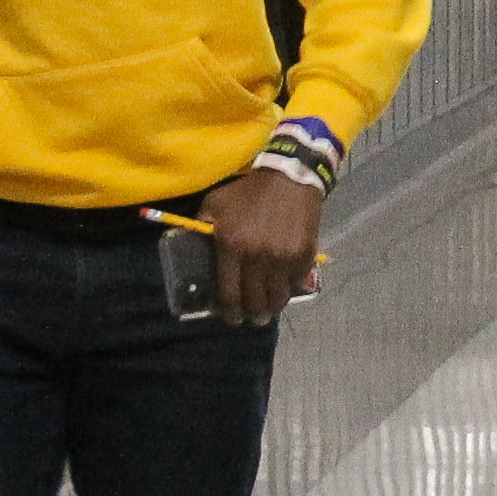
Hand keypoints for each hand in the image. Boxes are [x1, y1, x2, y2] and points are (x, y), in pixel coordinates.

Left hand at [204, 168, 324, 326]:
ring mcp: (283, 258)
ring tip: (268, 309)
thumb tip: (193, 249)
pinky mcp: (304, 255)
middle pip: (254, 302)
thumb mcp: (216, 204)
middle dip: (251, 315)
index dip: (229, 312)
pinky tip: (284, 285)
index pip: (229, 293)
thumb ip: (203, 228)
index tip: (231, 318)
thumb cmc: (248, 192)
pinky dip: (289, 288)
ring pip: (277, 298)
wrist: (288, 177)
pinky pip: (296, 283)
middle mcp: (257, 256)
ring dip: (271, 308)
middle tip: (251, 317)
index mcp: (231, 246)